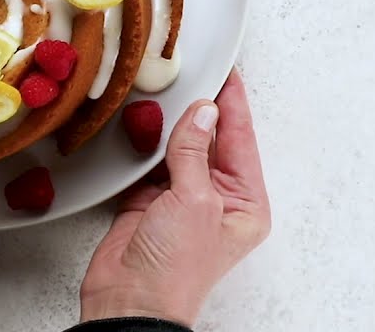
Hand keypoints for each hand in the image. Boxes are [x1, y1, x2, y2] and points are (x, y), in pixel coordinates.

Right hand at [80, 69, 269, 326]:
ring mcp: (181, 198)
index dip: (233, 104)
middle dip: (200, 109)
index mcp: (245, 202)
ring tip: (165, 92)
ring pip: (178, 147)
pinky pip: (149, 160)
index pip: (240, 140)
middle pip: (210, 140)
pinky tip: (141, 121)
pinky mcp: (148, 201)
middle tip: (194, 73)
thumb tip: (203, 111)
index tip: (227, 72)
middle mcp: (216, 198)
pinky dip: (144, 142)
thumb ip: (194, 151)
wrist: (130, 302)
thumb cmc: (175, 269)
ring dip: (169, 125)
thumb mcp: (195, 201)